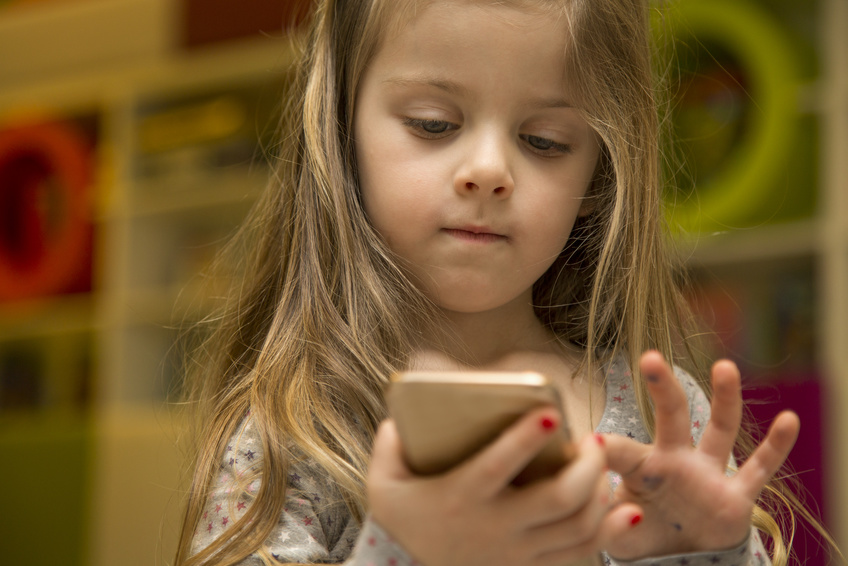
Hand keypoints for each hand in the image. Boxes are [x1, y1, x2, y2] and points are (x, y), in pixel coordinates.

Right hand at [368, 408, 635, 565]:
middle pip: (559, 499)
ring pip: (578, 526)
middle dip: (588, 466)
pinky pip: (581, 555)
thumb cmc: (404, 516)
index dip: (524, 439)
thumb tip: (403, 414)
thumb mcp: (383, 482)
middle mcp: (495, 526)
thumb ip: (389, 445)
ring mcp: (518, 552)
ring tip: (601, 464)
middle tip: (593, 439)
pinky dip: (607, 533)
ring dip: (601, 493)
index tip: (551, 413)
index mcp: (461, 496)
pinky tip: (622, 510)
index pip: (498, 466)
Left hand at [602, 351, 799, 559]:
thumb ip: (606, 523)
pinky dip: (775, 447)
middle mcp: (675, 460)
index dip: (603, 449)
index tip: (587, 443)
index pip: (617, 451)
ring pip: (719, 429)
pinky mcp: (735, 497)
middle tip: (651, 357)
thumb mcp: (616, 535)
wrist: (678, 560)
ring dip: (725, 399)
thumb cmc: (640, 535)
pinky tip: (789, 419)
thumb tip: (609, 510)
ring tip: (725, 367)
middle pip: (671, 415)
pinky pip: (759, 469)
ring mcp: (707, 474)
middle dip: (663, 387)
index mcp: (639, 468)